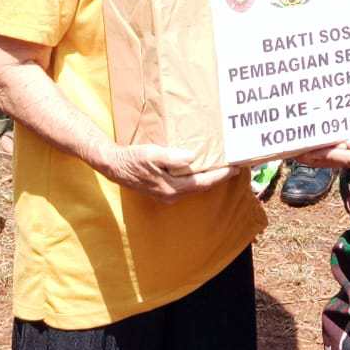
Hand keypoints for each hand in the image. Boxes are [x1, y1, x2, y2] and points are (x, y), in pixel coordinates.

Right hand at [94, 143, 236, 201]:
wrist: (114, 166)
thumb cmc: (132, 159)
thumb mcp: (151, 154)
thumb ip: (171, 157)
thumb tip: (192, 158)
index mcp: (172, 188)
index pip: (203, 182)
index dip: (221, 176)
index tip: (236, 168)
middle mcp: (172, 195)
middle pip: (201, 186)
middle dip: (218, 177)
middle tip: (234, 166)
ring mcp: (167, 195)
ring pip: (194, 187)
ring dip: (208, 177)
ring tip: (221, 167)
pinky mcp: (163, 190)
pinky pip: (186, 185)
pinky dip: (197, 178)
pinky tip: (200, 169)